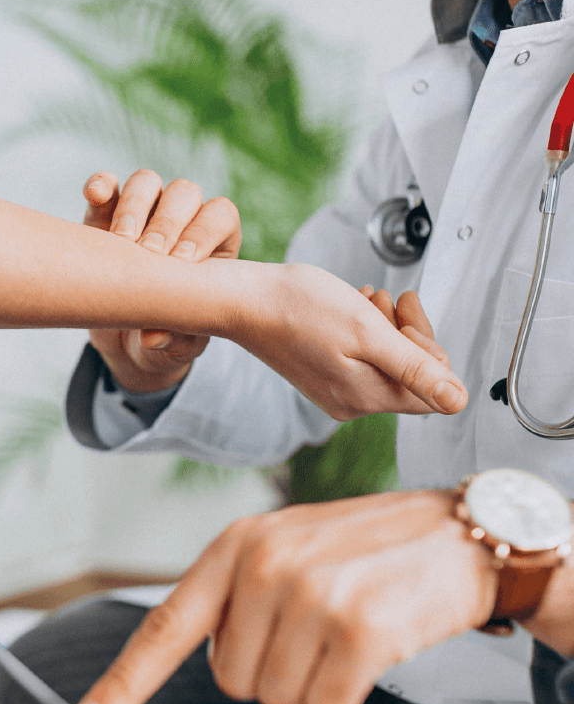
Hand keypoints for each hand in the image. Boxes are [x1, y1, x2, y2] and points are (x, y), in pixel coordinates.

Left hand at [71, 491, 498, 703]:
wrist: (454, 533)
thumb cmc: (363, 547)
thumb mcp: (283, 546)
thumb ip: (233, 595)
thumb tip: (200, 654)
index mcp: (235, 546)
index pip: (164, 626)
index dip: (123, 683)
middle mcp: (263, 566)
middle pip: (231, 682)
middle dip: (271, 669)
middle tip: (312, 626)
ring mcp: (310, 595)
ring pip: (278, 698)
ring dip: (312, 680)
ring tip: (342, 628)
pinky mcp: (358, 628)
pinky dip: (347, 690)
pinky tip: (369, 643)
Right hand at [84, 169, 240, 392]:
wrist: (126, 341)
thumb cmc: (164, 340)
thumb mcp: (175, 348)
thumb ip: (173, 342)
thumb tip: (154, 337)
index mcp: (214, 245)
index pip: (220, 216)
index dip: (204, 232)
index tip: (182, 264)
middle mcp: (182, 220)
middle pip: (184, 194)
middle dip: (167, 222)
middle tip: (149, 254)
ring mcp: (143, 213)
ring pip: (146, 183)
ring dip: (135, 206)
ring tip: (121, 241)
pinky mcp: (104, 216)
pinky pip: (105, 188)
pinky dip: (100, 186)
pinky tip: (95, 195)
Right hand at [228, 263, 465, 418]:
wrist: (246, 302)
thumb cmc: (299, 309)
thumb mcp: (368, 331)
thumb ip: (416, 369)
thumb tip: (458, 402)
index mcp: (365, 397)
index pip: (432, 389)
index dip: (429, 347)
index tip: (406, 311)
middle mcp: (351, 404)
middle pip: (409, 377)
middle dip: (408, 334)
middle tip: (388, 300)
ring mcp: (334, 393)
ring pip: (386, 365)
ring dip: (386, 328)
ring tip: (366, 300)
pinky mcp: (322, 379)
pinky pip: (361, 361)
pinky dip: (364, 333)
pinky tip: (351, 309)